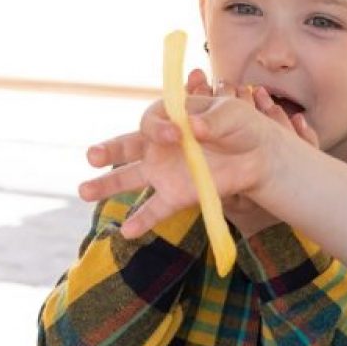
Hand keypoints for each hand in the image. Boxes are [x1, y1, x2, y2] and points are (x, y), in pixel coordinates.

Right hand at [75, 69, 313, 238]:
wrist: (262, 156)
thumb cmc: (245, 127)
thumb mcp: (232, 114)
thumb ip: (212, 120)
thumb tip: (192, 129)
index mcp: (172, 118)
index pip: (150, 121)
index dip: (158, 128)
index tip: (177, 134)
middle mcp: (162, 146)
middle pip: (127, 146)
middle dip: (108, 150)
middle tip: (92, 156)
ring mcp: (166, 172)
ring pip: (130, 178)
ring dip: (107, 185)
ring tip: (84, 191)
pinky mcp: (178, 196)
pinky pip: (155, 209)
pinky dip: (141, 220)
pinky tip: (126, 232)